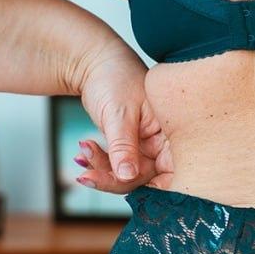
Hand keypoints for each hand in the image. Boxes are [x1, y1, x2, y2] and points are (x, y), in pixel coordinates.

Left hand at [73, 43, 172, 192]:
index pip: (171, 173)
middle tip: (88, 174)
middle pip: (145, 179)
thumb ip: (124, 147)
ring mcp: (146, 148)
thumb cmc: (114, 77)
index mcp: (171, 133)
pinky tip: (84, 152)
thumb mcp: (120, 115)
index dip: (153, 188)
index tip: (123, 185)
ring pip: (127, 176)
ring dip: (101, 170)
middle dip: (113, 178)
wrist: (95, 65)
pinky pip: (116, 167)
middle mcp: (162, 143)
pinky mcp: (130, 148)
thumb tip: (127, 177)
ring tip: (83, 151)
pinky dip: (98, 163)